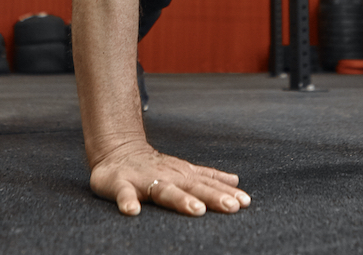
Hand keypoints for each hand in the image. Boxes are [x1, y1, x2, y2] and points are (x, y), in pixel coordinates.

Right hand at [89, 141, 251, 216]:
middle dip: (212, 197)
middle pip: (193, 188)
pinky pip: (124, 193)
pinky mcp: (120, 184)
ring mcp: (144, 180)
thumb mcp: (184, 170)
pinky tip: (132, 211)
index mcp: (183, 176)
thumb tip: (236, 181)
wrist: (117, 150)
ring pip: (164, 191)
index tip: (245, 202)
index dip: (226, 194)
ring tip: (196, 209)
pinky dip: (127, 201)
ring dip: (180, 199)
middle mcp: (168, 177)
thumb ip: (208, 177)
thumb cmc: (154, 166)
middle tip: (231, 207)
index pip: (208, 186)